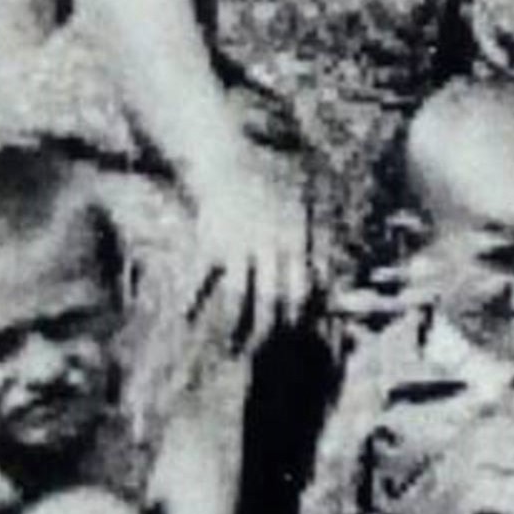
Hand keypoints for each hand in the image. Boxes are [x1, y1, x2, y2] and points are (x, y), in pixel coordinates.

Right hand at [187, 151, 308, 352]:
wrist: (228, 162)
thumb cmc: (268, 187)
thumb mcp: (300, 208)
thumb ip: (312, 242)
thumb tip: (326, 283)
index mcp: (293, 239)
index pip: (301, 287)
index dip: (299, 314)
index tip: (295, 332)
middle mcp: (267, 246)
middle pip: (271, 298)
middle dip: (269, 329)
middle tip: (265, 351)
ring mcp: (237, 245)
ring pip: (237, 296)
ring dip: (235, 326)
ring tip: (232, 349)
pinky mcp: (211, 242)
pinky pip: (201, 277)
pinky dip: (193, 299)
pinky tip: (187, 318)